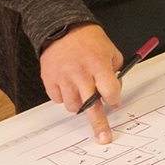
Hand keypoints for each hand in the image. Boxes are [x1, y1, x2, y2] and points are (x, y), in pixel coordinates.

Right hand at [39, 23, 124, 142]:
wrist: (61, 27)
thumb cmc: (88, 39)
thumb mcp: (110, 51)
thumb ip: (115, 72)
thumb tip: (115, 94)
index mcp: (98, 64)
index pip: (110, 91)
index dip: (115, 100)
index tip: (115, 103)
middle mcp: (80, 73)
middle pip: (91, 105)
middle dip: (99, 123)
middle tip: (104, 137)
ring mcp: (63, 77)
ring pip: (73, 106)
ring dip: (80, 104)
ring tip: (81, 90)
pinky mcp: (50, 80)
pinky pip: (59, 100)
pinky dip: (65, 97)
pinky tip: (69, 84)